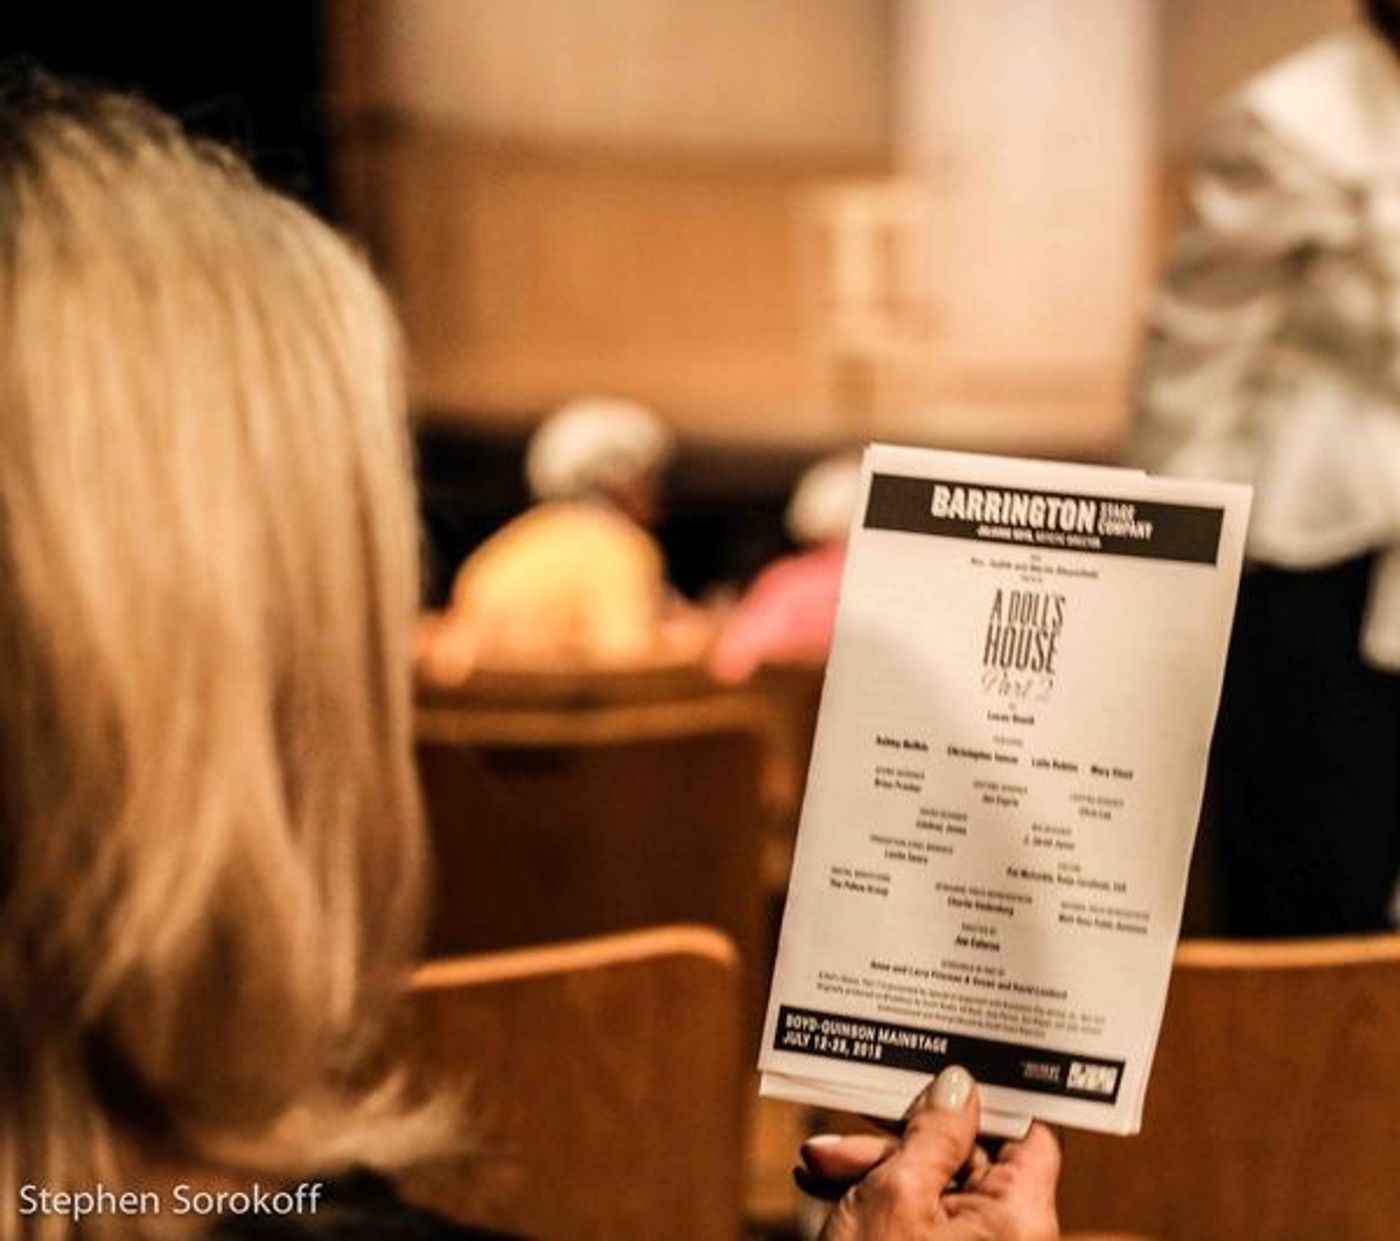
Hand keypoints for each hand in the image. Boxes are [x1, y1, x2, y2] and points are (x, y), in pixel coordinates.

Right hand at [797, 1066, 1059, 1239]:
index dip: (989, 1097)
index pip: (1028, 1135)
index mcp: (1021, 1218)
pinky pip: (918, 1220)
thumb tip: (959, 1084)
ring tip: (816, 1163)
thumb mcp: (895, 1194)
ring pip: (933, 1186)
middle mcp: (1009, 1239)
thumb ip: (931, 1131)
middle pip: (967, 1157)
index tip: (945, 1063)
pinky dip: (875, 1201)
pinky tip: (825, 1189)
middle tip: (842, 1126)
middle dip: (898, 1136)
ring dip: (872, 1167)